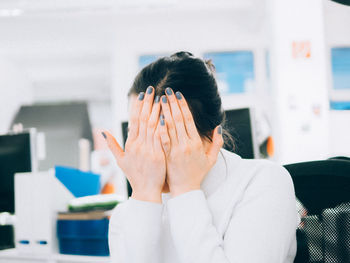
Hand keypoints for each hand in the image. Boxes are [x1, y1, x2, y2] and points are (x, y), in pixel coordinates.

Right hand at [103, 87, 165, 202]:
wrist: (146, 191)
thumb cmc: (134, 175)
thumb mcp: (120, 160)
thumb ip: (112, 145)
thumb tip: (102, 131)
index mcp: (130, 144)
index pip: (134, 121)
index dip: (138, 106)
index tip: (142, 95)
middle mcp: (138, 145)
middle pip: (142, 120)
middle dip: (147, 103)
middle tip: (151, 89)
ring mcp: (148, 150)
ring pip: (151, 126)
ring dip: (156, 111)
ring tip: (160, 98)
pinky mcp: (158, 155)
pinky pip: (160, 138)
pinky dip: (162, 126)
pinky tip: (166, 115)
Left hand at [159, 88, 222, 196]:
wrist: (186, 190)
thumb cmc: (198, 173)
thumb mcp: (212, 159)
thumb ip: (217, 143)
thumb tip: (217, 127)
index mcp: (197, 143)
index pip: (189, 120)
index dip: (183, 106)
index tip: (178, 94)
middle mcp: (186, 144)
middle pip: (178, 120)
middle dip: (172, 104)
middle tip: (166, 91)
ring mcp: (176, 150)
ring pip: (170, 127)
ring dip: (165, 112)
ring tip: (159, 99)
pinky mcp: (167, 156)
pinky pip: (162, 139)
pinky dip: (159, 128)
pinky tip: (155, 118)